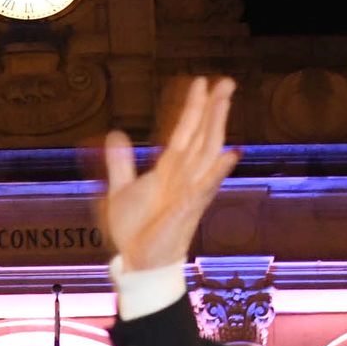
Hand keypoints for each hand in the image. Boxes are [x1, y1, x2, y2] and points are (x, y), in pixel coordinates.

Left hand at [100, 76, 239, 275]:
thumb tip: (116, 134)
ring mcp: (189, 192)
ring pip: (207, 153)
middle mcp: (185, 178)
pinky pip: (205, 187)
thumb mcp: (121, 190)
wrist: (138, 264)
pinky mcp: (187, 211)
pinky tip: (230, 153)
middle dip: (214, 109)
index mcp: (170, 171)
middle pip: (203, 136)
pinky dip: (217, 170)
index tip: (201, 82)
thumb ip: (120, 163)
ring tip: (224, 101)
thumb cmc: (136, 232)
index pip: (185, 132)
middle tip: (226, 81)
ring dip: (216, 127)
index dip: (193, 107)